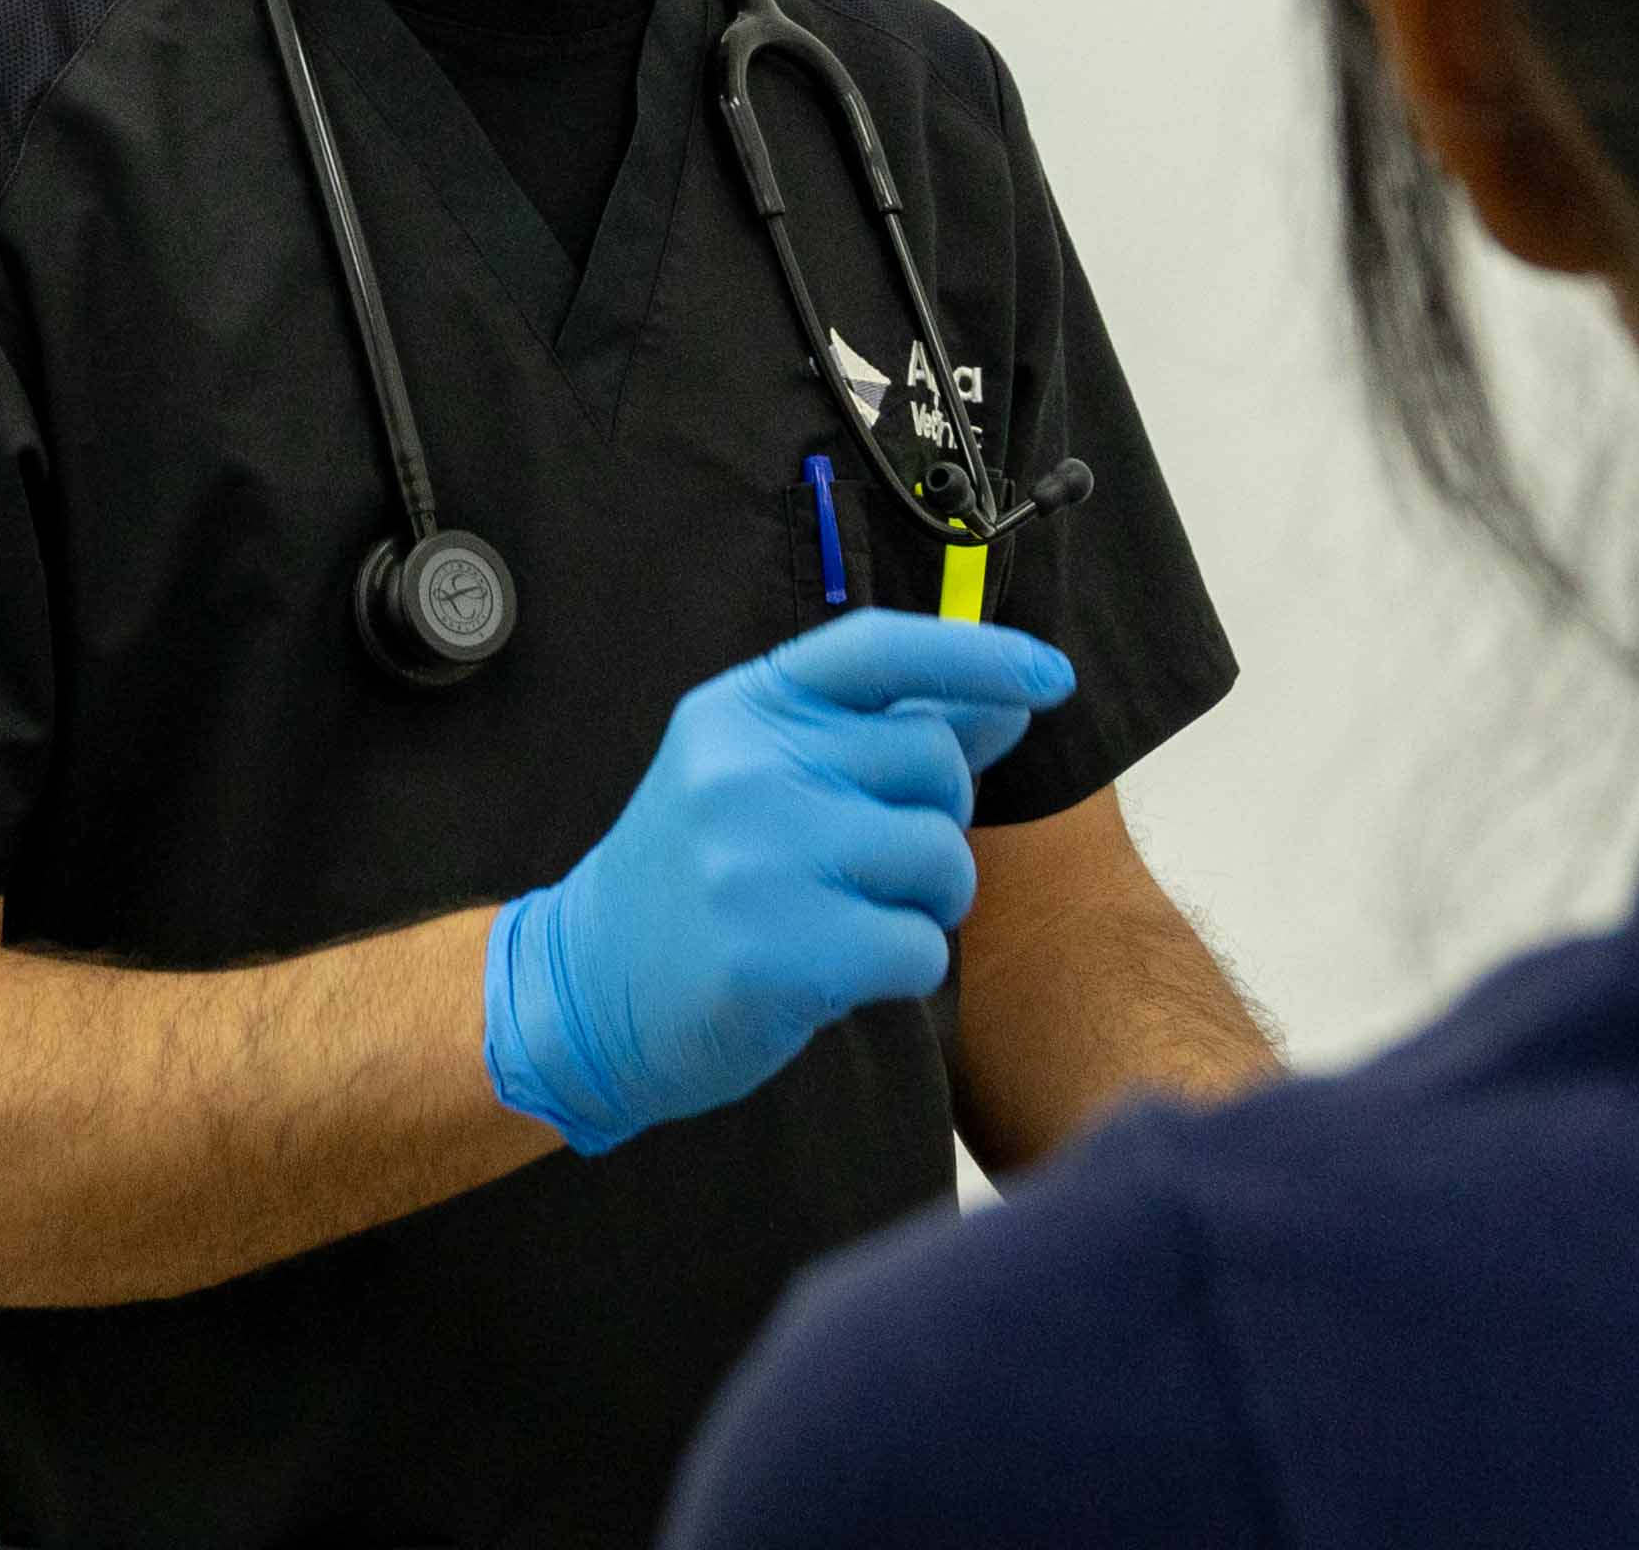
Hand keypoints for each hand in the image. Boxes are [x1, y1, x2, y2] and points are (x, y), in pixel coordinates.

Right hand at [480, 610, 1074, 1155]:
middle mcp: (746, 767)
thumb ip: (880, 736)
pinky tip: (838, 969)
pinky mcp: (775, 953)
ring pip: (940, 858)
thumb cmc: (700, 877)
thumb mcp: (766, 776)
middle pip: (933, 764)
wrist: (587, 986)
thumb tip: (1010, 695)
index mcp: (743, 709)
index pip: (878, 652)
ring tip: (854, 916)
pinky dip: (902, 966)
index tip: (1051, 677)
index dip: (977, 654)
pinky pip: (918, 947)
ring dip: (927, 901)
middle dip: (938, 820)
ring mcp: (755, 859)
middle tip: (873, 862)